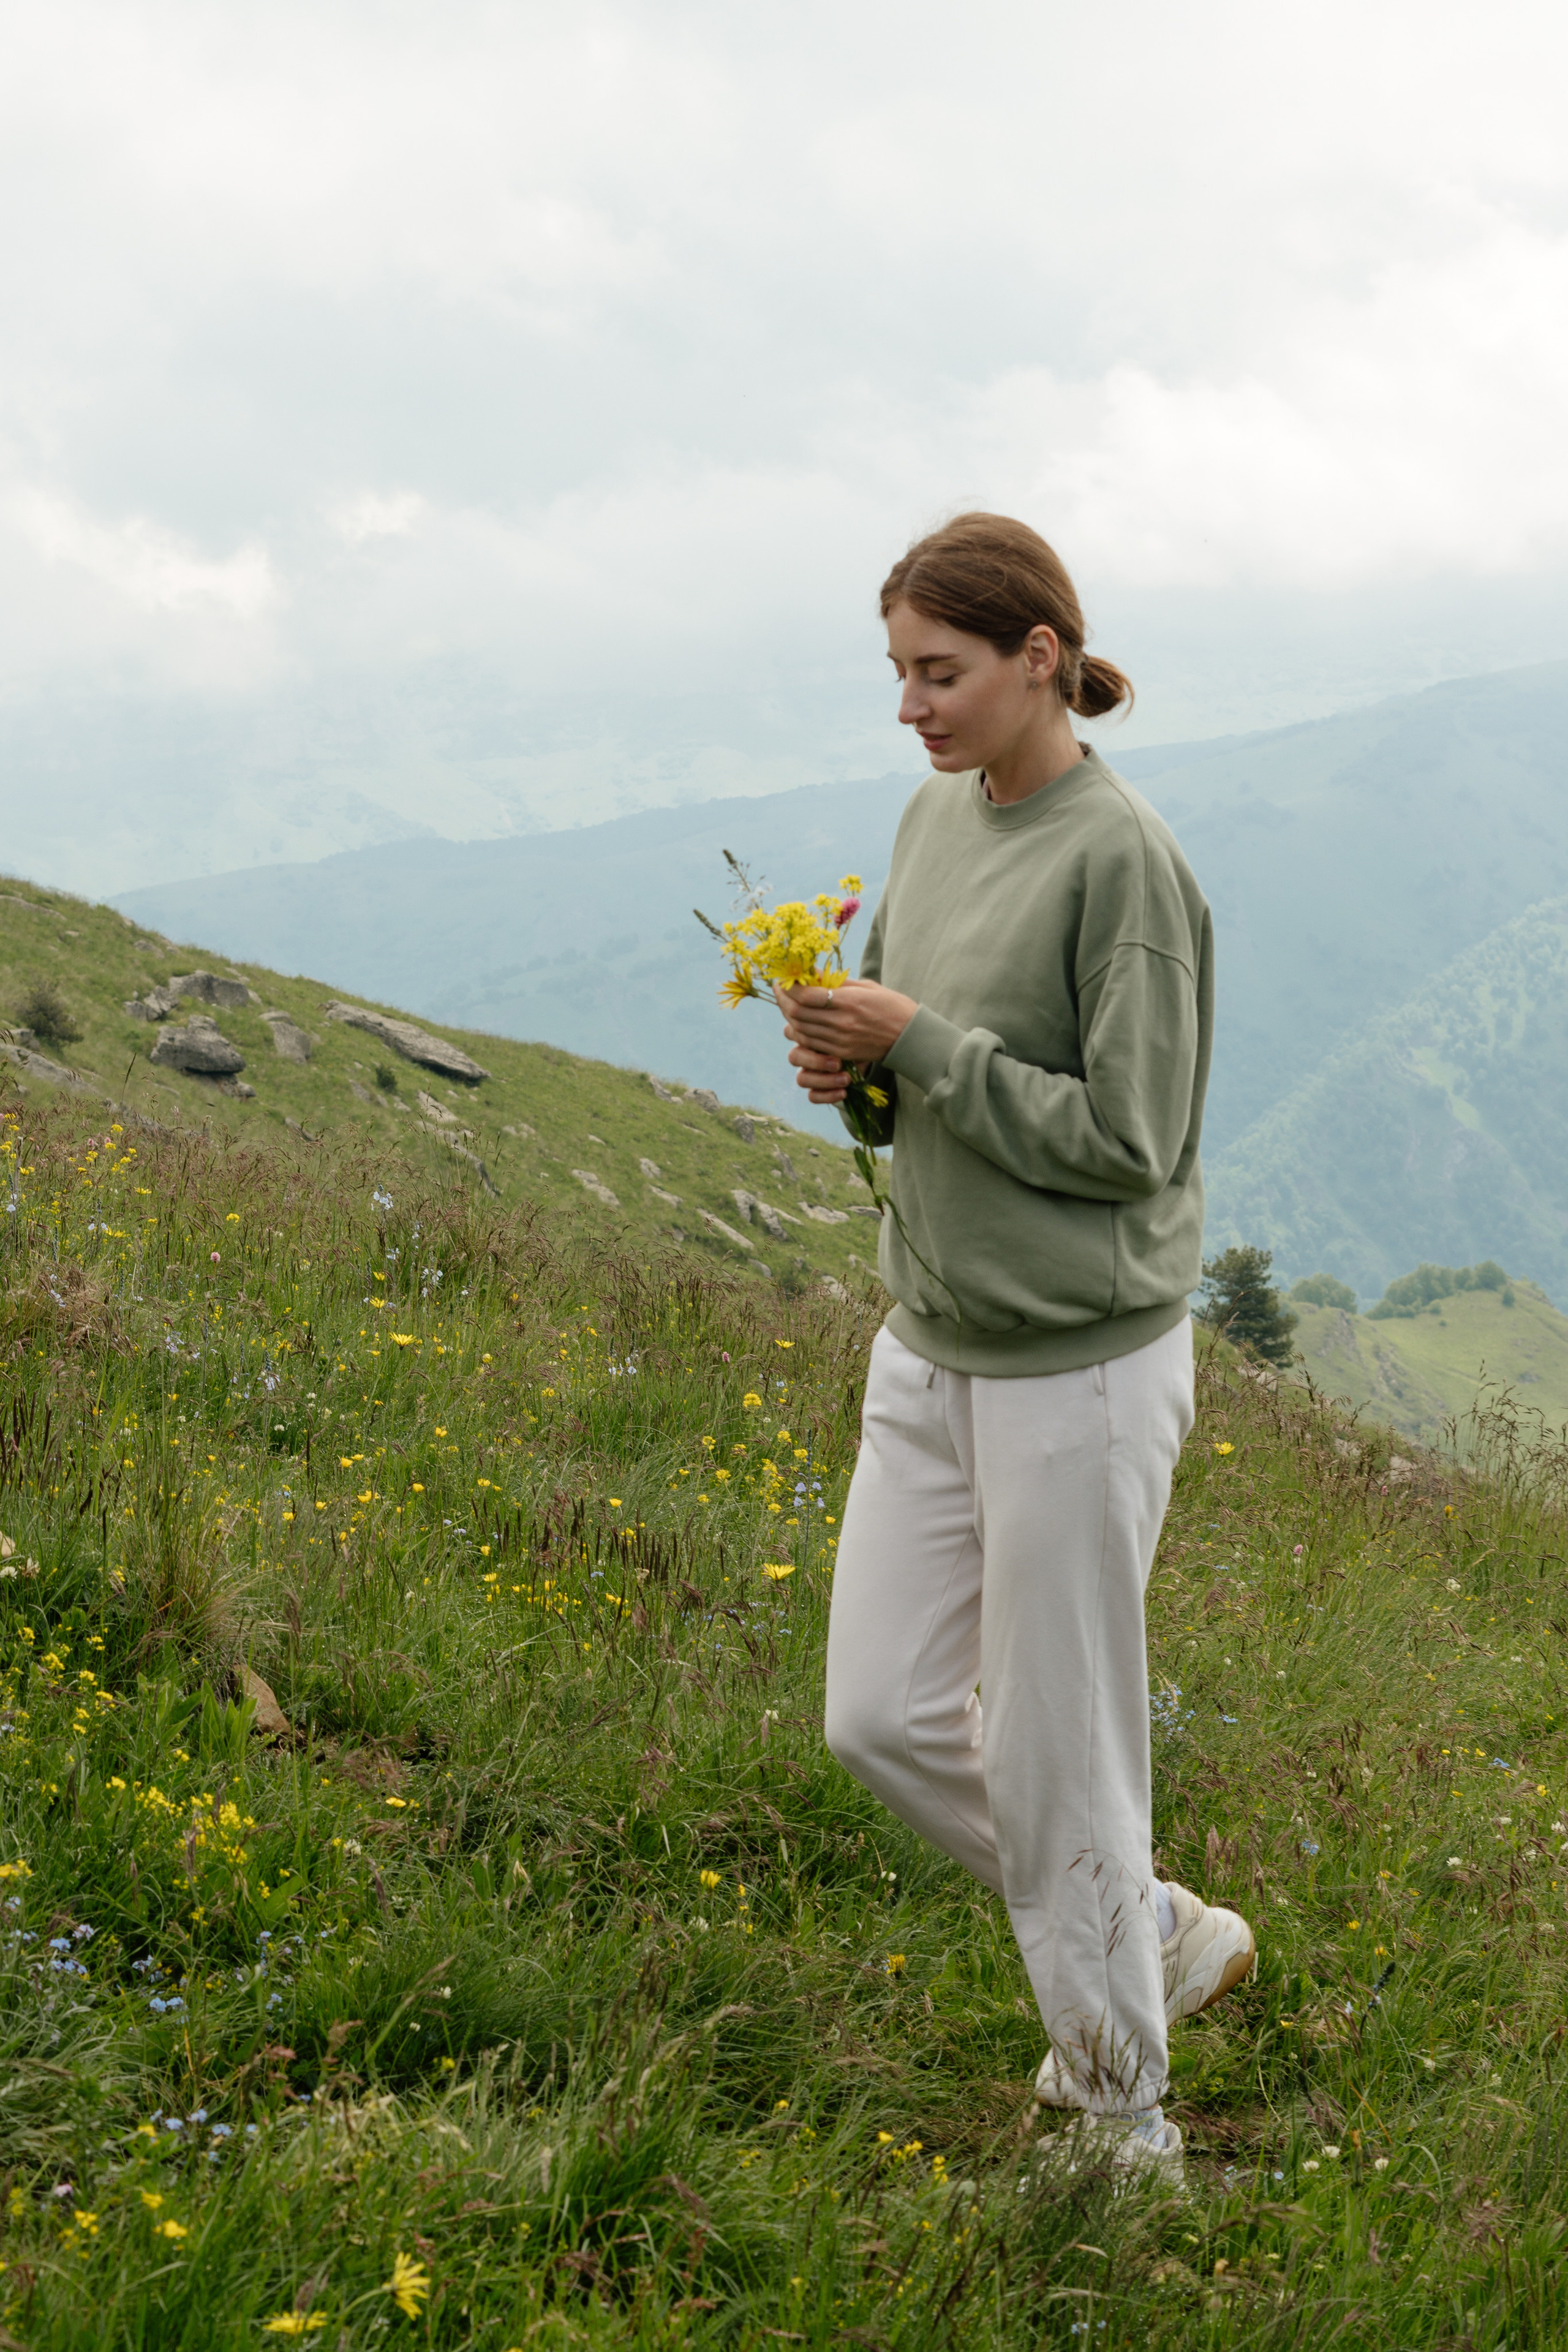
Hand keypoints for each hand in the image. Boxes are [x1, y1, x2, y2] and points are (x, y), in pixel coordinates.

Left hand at [776, 978, 916, 1104]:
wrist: (910, 1037)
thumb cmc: (891, 1006)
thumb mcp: (866, 986)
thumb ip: (836, 981)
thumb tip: (810, 971)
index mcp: (849, 1001)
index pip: (807, 995)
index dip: (790, 986)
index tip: (785, 977)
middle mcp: (841, 1023)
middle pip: (798, 1013)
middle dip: (783, 999)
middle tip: (779, 987)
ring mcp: (840, 1041)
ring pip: (800, 1030)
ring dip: (788, 1015)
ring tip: (786, 1001)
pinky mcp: (841, 1053)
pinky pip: (811, 1043)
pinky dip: (800, 1030)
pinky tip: (798, 1019)